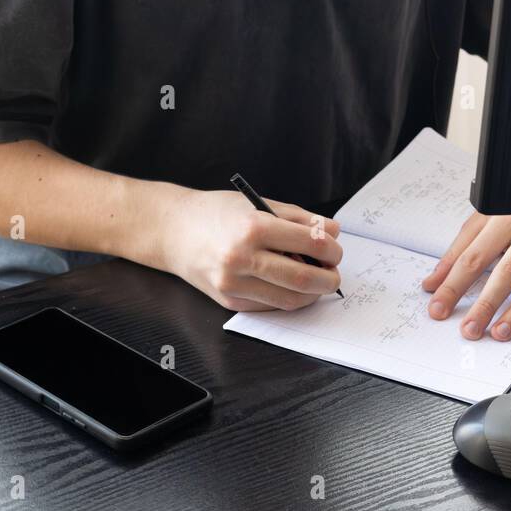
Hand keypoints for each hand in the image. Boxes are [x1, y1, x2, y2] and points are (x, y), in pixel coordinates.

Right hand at [149, 186, 342, 311]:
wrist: (174, 231)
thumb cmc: (217, 213)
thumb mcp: (258, 204)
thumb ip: (298, 218)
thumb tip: (332, 232)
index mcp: (253, 227)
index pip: (309, 243)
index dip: (332, 249)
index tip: (336, 250)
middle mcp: (242, 258)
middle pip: (303, 278)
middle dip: (328, 278)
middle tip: (334, 273)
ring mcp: (234, 284)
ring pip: (289, 299)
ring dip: (312, 294)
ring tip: (318, 282)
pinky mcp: (229, 301)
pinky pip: (270, 306)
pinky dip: (287, 298)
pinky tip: (291, 287)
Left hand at [421, 205, 510, 339]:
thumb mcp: (489, 213)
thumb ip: (462, 247)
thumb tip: (435, 281)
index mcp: (509, 213)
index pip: (475, 256)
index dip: (454, 285)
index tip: (438, 307)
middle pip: (508, 271)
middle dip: (485, 305)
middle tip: (470, 330)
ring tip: (499, 332)